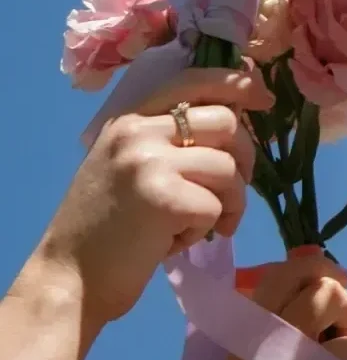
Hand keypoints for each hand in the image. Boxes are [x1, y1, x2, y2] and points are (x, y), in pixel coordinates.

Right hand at [30, 68, 270, 330]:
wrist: (67, 280)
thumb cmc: (106, 226)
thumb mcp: (131, 164)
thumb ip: (172, 137)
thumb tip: (237, 117)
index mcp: (130, 119)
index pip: (196, 79)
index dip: (238, 85)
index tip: (265, 99)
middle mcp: (138, 132)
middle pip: (227, 123)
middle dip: (245, 158)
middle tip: (232, 191)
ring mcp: (150, 163)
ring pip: (229, 167)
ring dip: (228, 203)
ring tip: (197, 225)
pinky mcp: (164, 199)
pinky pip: (216, 206)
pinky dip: (207, 229)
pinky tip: (174, 242)